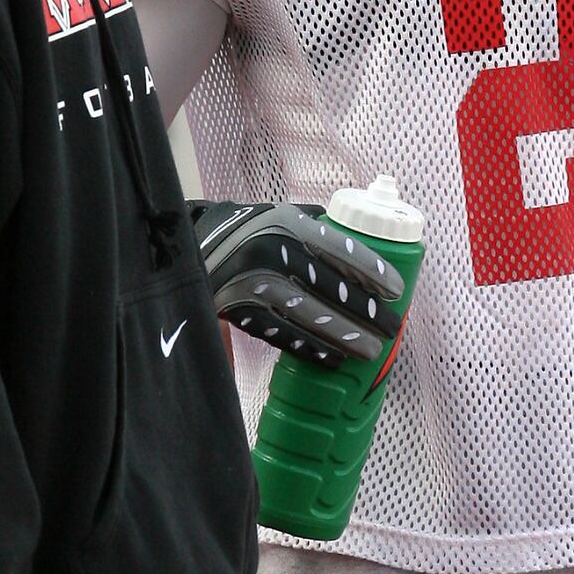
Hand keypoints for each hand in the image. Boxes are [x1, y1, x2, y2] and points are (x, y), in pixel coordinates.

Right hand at [190, 201, 405, 366]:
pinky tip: (332, 359)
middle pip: (329, 286)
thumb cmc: (241, 230)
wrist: (177, 244)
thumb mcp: (274, 214)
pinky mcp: (236, 307)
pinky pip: (279, 332)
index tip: (396, 289)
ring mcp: (252, 280)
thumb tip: (354, 244)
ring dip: (343, 335)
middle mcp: (271, 249)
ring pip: (308, 313)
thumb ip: (311, 226)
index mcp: (286, 222)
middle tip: (391, 327)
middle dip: (365, 311)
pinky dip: (308, 347)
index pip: (338, 247)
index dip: (371, 270)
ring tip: (370, 350)